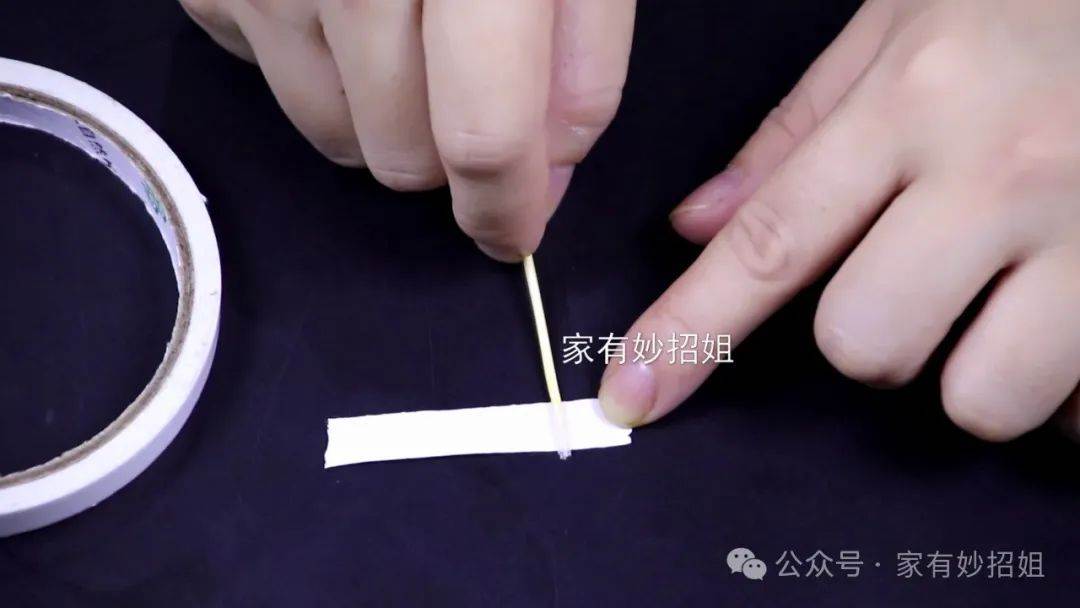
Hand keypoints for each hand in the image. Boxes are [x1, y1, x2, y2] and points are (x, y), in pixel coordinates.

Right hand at [178, 0, 634, 260]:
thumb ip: (583, 55)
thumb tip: (551, 170)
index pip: (481, 134)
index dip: (505, 207)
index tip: (517, 232)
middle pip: (399, 154)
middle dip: (454, 159)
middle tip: (478, 97)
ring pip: (333, 135)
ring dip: (389, 121)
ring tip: (415, 39)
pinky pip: (275, 79)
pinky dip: (325, 67)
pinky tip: (350, 2)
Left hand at [600, 0, 1079, 440]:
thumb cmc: (1038, 1)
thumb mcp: (903, 26)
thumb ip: (793, 137)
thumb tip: (696, 226)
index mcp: (916, 101)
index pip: (768, 246)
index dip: (687, 333)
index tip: (634, 394)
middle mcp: (1001, 172)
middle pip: (865, 344)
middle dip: (868, 337)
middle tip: (914, 276)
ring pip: (978, 397)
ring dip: (970, 370)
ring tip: (1003, 299)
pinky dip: (1064, 386)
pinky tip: (1066, 314)